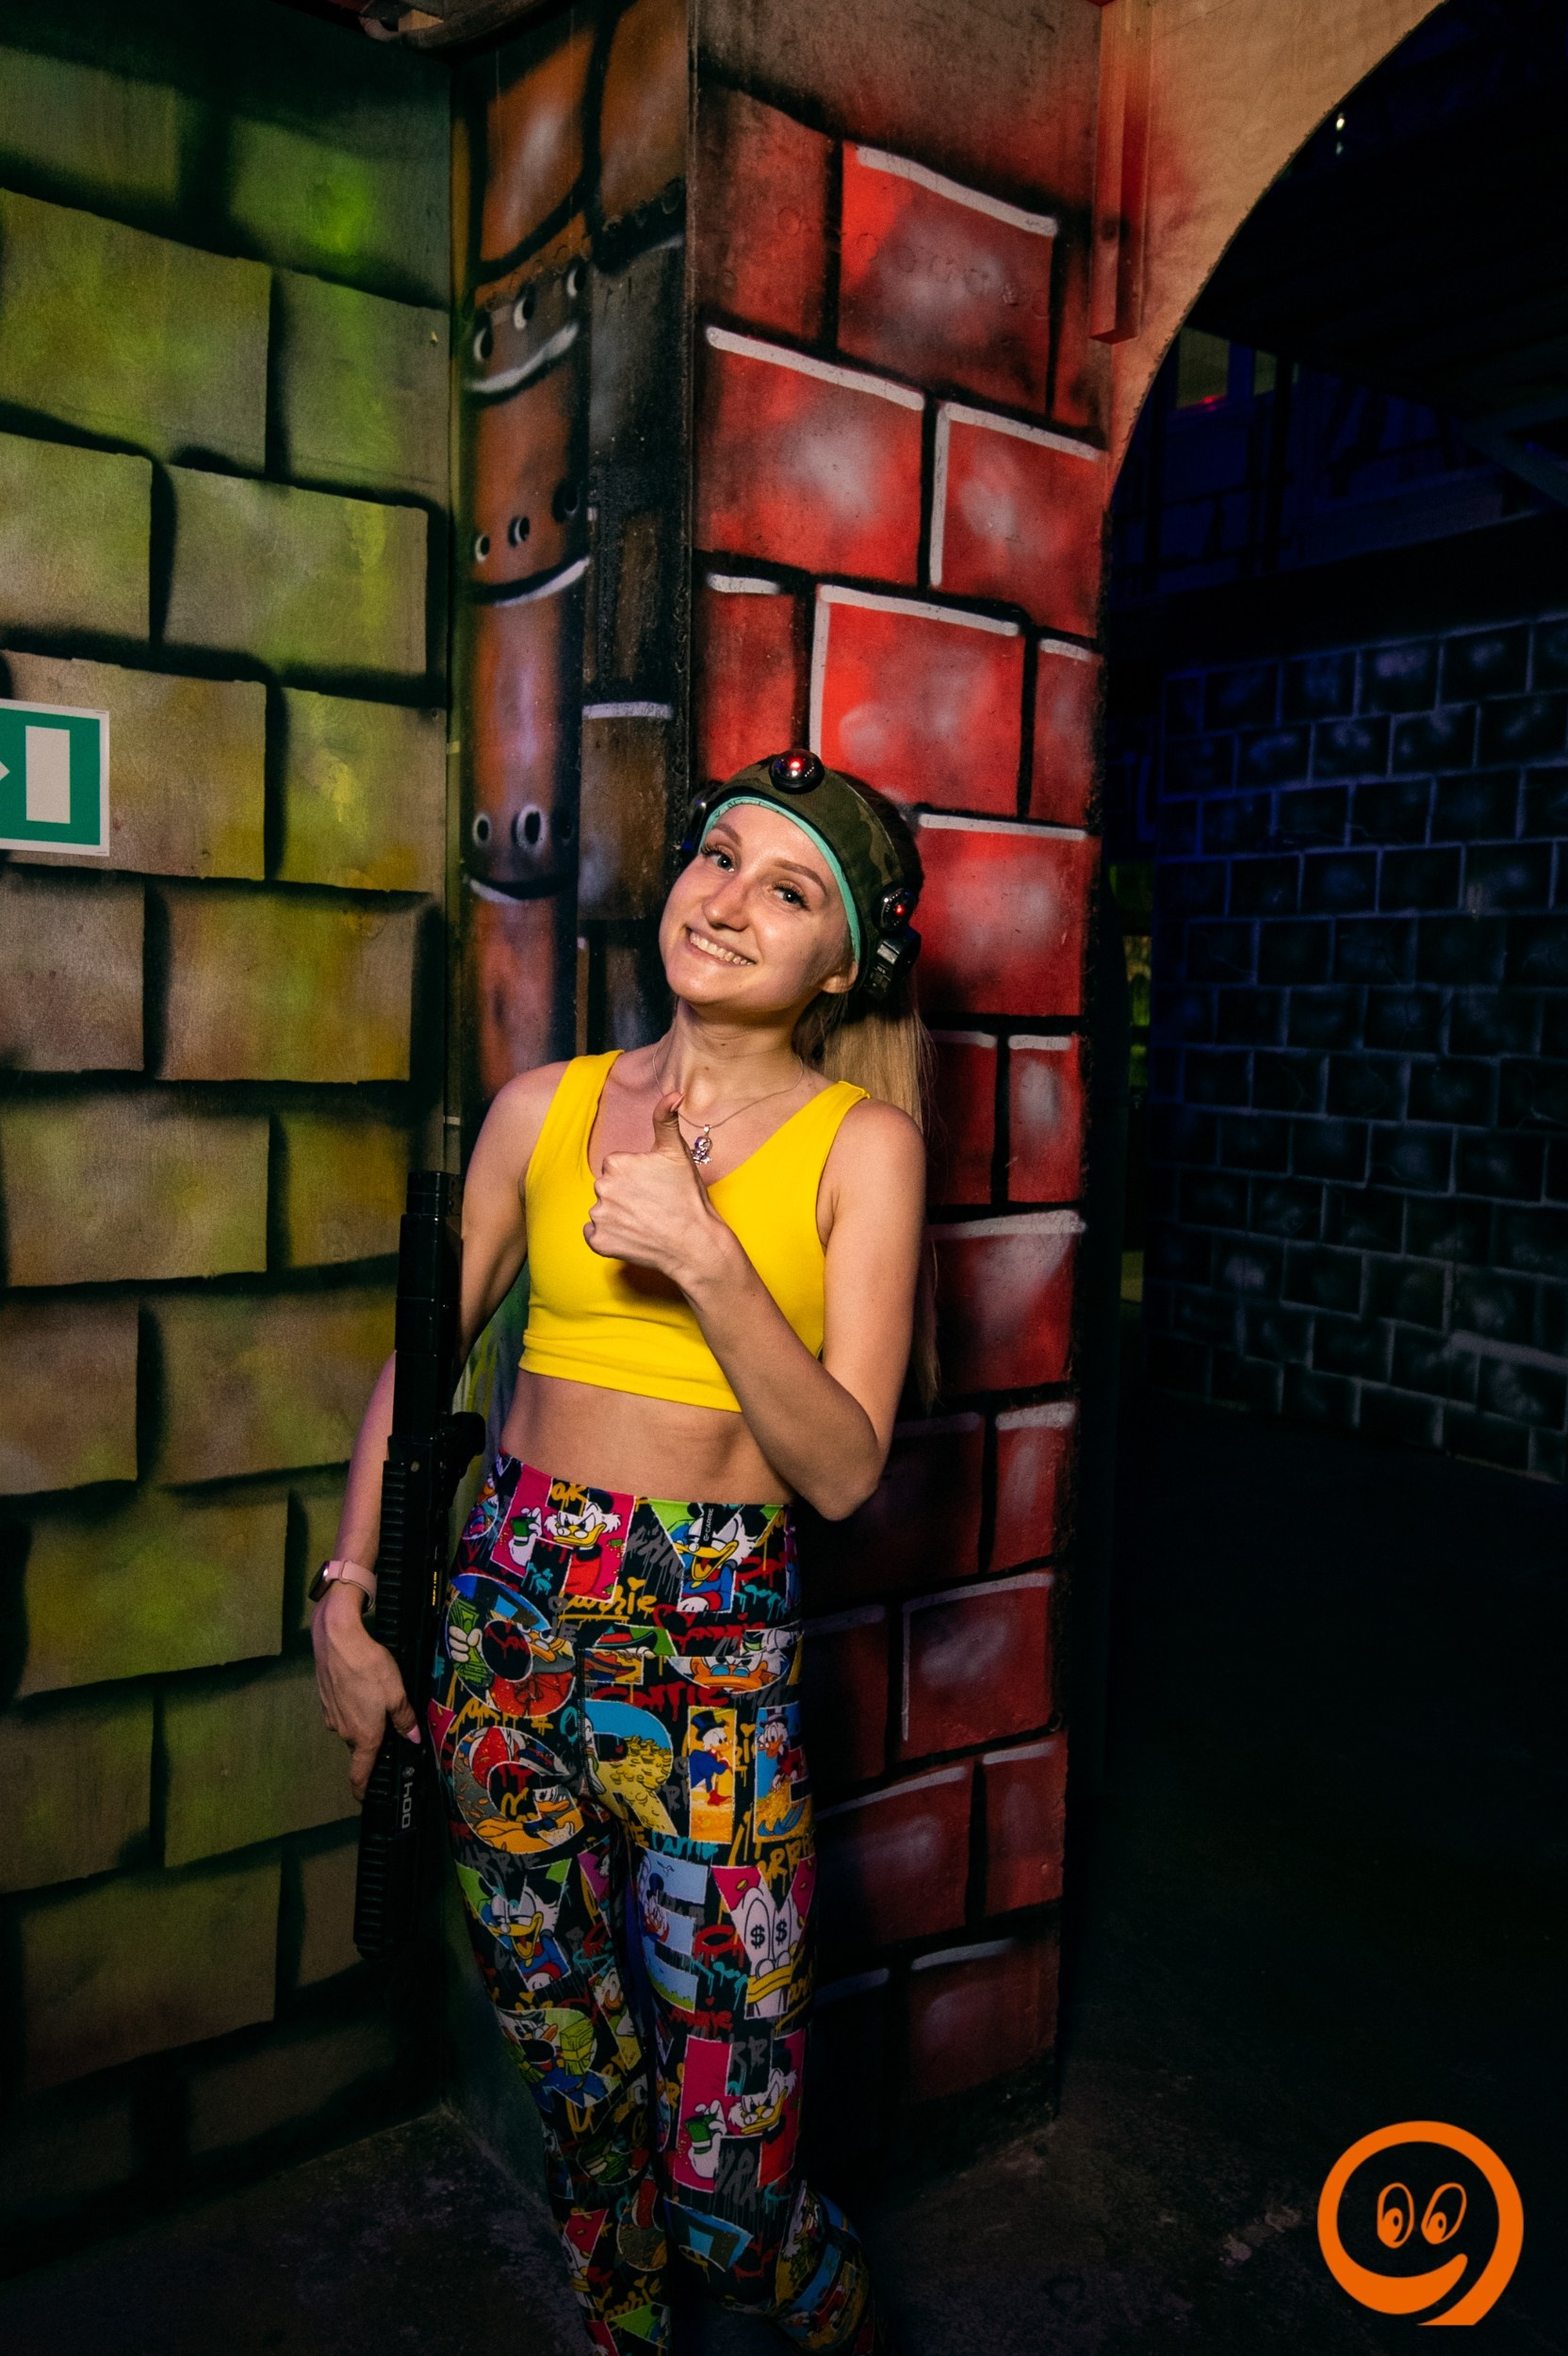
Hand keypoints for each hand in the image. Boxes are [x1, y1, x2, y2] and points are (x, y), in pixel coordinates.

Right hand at [311, 1581, 419, 1802]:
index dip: (362, 1790)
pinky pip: (342, 1711)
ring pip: (351, 1726)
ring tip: (377, 1701)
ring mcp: (331, 1715)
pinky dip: (352, 1706)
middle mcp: (344, 1731)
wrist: (337, 1639)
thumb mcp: (397, 1694)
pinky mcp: (325, 1699)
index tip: (365, 1799)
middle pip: (360, 1747)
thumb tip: (412, 1739)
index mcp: (364, 1736)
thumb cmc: (369, 1668)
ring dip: (363, 1720)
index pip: (359, 1774)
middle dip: (373, 1743)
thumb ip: (405, 1719)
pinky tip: (362, 1688)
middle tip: (390, 1730)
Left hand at [585, 1093, 726, 1288]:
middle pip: (608, 1188)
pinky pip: (595, 1235)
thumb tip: (673, 1094)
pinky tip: (631, 1236)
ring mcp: (599, 1217)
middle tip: (652, 1205)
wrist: (694, 1243)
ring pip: (602, 1210)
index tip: (654, 1187)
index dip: (636, 1177)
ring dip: (617, 1216)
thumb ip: (666, 1119)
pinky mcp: (598, 1242)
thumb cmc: (687, 1197)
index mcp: (616, 1163)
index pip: (617, 1167)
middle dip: (625, 1195)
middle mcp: (601, 1188)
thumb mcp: (677, 1153)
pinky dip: (609, 1236)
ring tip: (644, 1222)